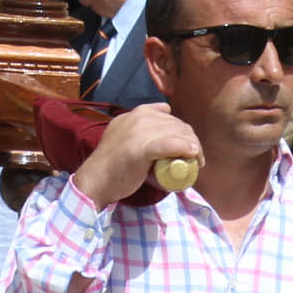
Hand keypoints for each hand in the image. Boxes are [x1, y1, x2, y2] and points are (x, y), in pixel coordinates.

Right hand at [70, 103, 202, 207]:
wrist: (96, 180)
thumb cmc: (112, 163)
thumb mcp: (123, 135)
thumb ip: (137, 128)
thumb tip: (160, 129)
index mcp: (136, 113)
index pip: (168, 117)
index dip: (181, 130)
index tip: (185, 145)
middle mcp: (138, 117)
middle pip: (176, 125)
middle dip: (191, 139)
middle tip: (195, 158)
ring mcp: (140, 132)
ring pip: (177, 134)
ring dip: (193, 146)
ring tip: (197, 161)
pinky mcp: (142, 148)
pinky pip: (170, 145)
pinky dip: (185, 148)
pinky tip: (193, 153)